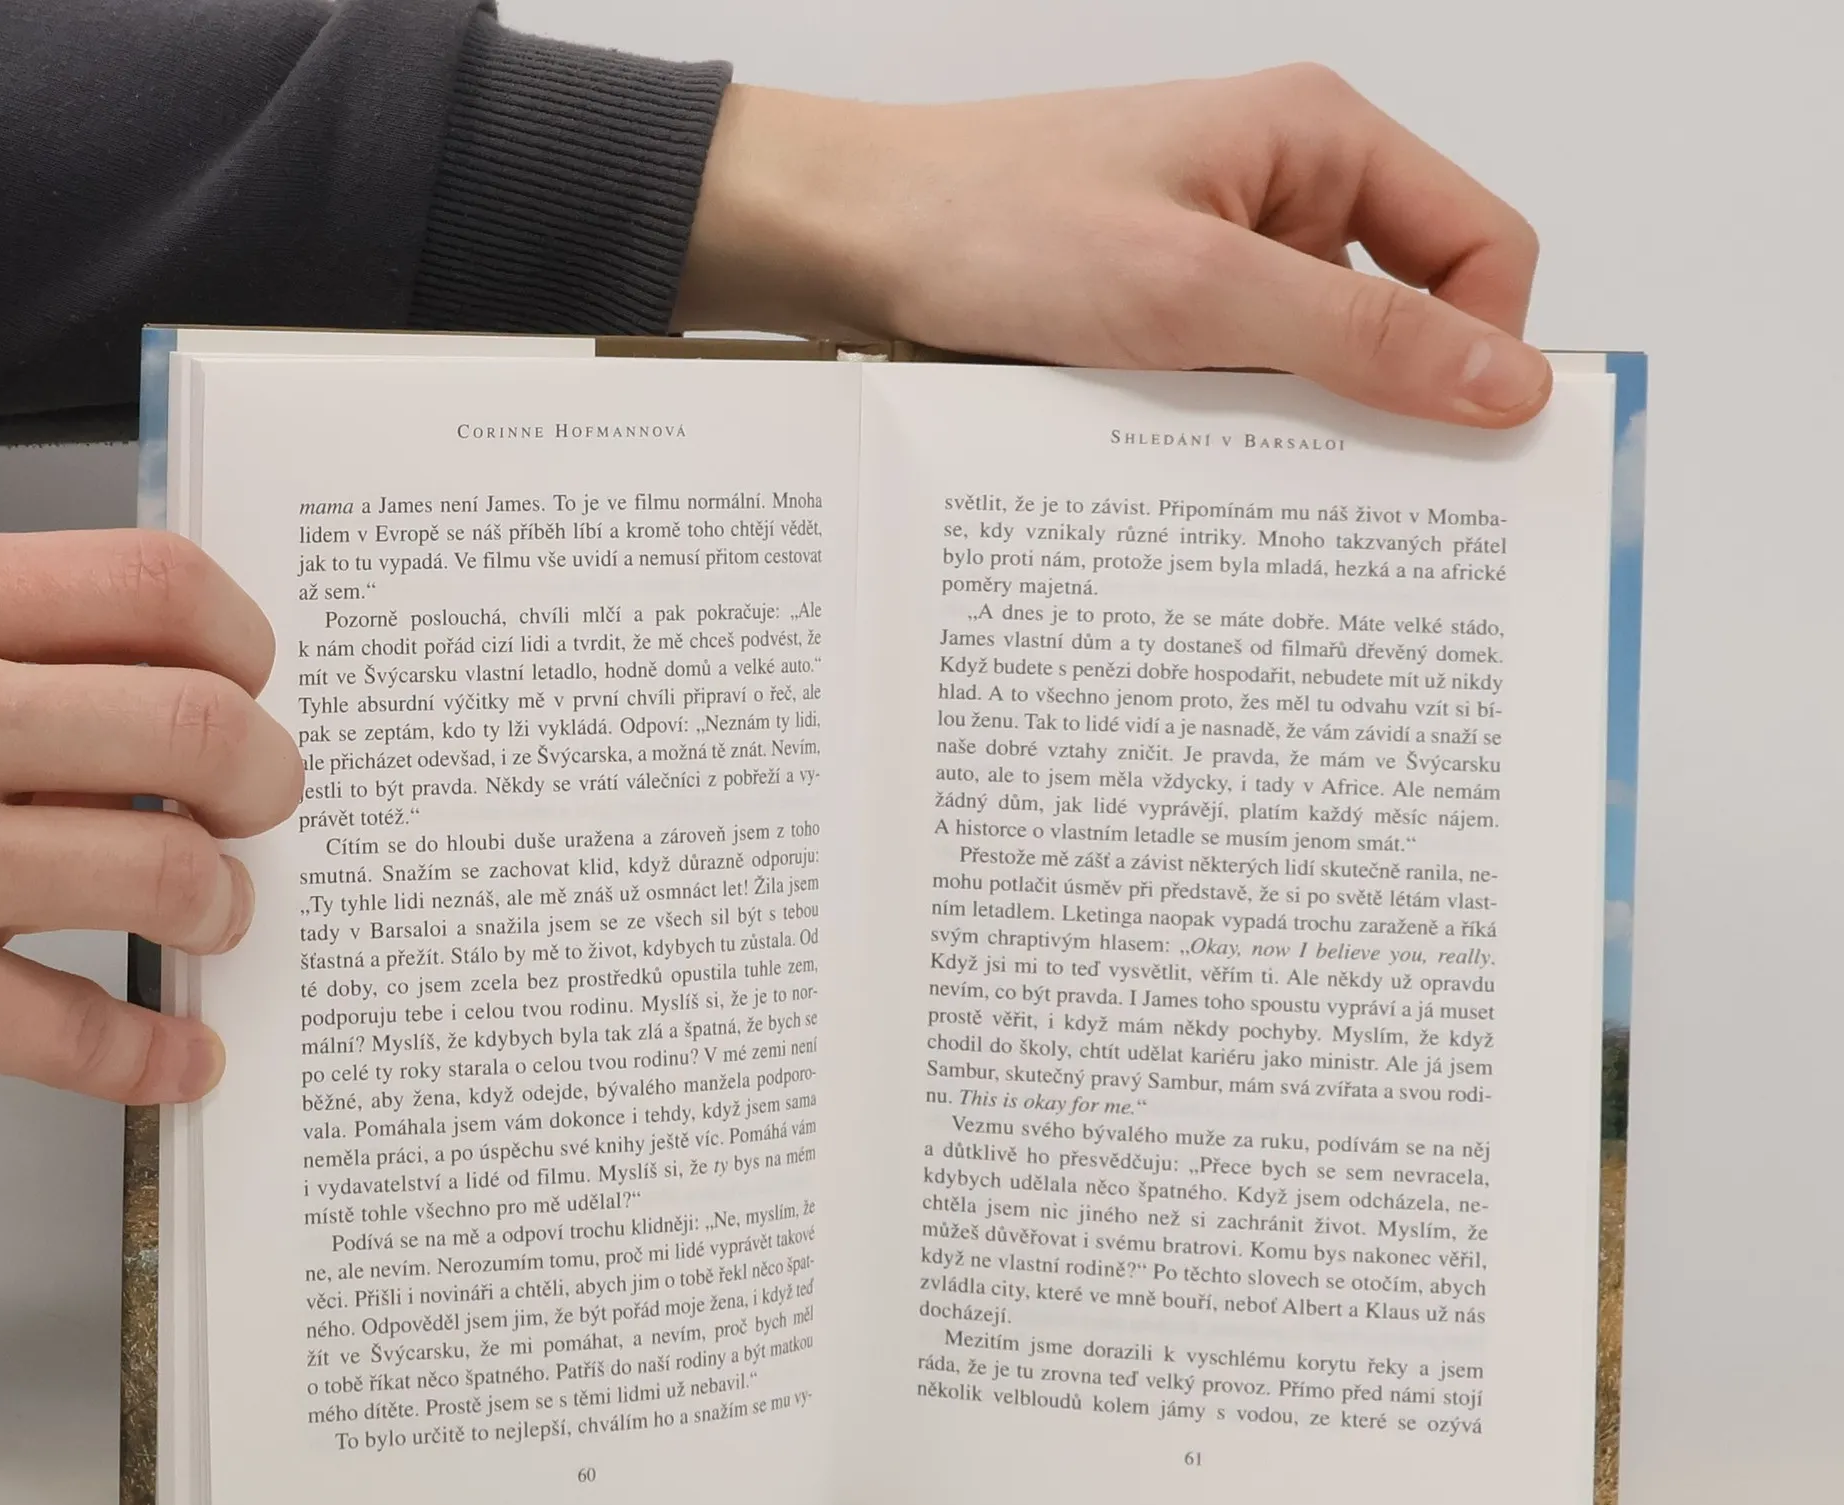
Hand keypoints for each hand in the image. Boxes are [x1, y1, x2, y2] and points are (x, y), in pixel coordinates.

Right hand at [0, 530, 302, 1102]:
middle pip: (198, 730)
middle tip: (258, 801)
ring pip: (169, 874)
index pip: (154, 587)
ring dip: (223, 903)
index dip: (240, 640)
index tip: (249, 677)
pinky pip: (83, 1033)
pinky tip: (180, 1052)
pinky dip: (157, 1055)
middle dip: (266, 776)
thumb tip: (169, 688)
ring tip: (212, 910)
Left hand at [676, 65, 1548, 426]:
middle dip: (1390, 408)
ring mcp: (1221, 257)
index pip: (1482, 249)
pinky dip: (1232, 436)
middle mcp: (1283, 190)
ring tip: (1249, 491)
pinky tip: (1194, 480)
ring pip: (1319, 365)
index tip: (1455, 455)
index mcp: (1319, 140)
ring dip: (1299, 432)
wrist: (851, 240)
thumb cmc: (995, 225)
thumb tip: (1507, 385)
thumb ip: (1357, 335)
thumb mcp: (1196, 290)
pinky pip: (1242, 386)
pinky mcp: (1166, 317)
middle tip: (1363, 510)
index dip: (1482, 350)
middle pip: (1406, 315)